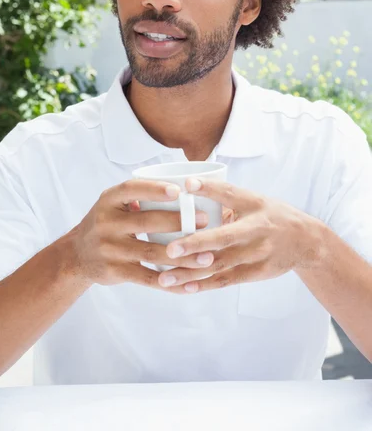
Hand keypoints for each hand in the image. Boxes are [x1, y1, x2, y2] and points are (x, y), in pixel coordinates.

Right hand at [65, 180, 211, 289]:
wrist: (77, 255)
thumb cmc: (107, 223)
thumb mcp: (113, 204)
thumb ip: (139, 194)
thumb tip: (184, 186)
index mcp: (108, 200)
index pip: (131, 189)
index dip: (154, 189)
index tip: (178, 190)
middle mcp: (106, 223)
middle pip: (147, 222)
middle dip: (179, 222)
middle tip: (206, 220)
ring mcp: (109, 249)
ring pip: (152, 253)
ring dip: (183, 256)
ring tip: (207, 256)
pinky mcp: (115, 272)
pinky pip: (147, 278)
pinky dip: (170, 283)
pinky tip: (189, 284)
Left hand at [158, 178, 322, 293]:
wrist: (307, 242)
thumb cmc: (271, 216)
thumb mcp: (254, 200)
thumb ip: (225, 196)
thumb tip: (187, 185)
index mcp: (255, 205)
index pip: (231, 194)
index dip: (210, 188)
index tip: (188, 184)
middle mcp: (257, 229)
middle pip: (224, 237)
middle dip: (196, 244)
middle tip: (170, 249)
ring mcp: (258, 254)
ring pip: (220, 264)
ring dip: (192, 273)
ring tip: (165, 278)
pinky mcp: (257, 273)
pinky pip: (226, 280)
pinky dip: (205, 285)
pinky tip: (184, 288)